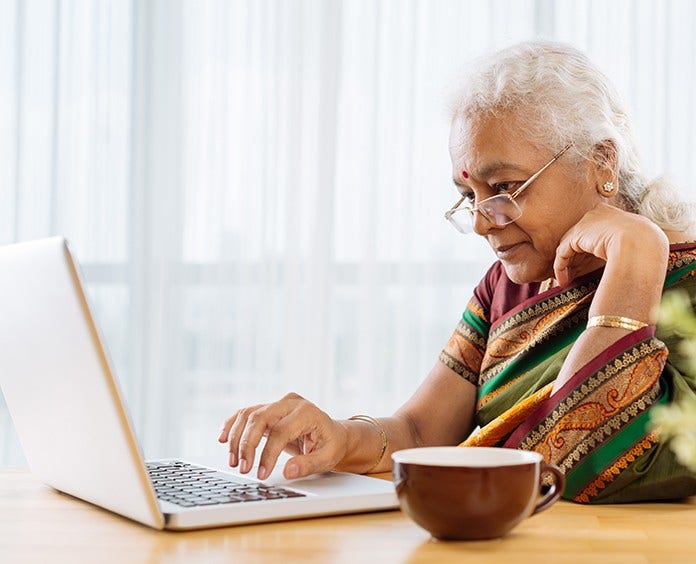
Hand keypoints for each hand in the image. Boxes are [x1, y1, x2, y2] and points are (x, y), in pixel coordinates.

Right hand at [218, 392, 348, 480]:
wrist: (332, 433)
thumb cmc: (331, 445)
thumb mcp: (328, 458)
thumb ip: (308, 464)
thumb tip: (288, 471)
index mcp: (307, 412)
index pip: (281, 431)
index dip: (267, 454)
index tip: (260, 474)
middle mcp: (290, 403)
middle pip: (259, 417)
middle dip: (247, 444)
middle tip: (242, 468)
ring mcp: (278, 403)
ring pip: (249, 414)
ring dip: (236, 437)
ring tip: (233, 461)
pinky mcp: (268, 409)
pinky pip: (246, 413)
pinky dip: (232, 425)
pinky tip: (222, 439)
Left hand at [553, 203, 667, 286]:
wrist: (642, 244)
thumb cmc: (646, 247)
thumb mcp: (636, 243)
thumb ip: (624, 246)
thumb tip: (622, 258)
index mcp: (615, 214)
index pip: (596, 230)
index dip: (589, 248)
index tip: (588, 264)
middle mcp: (598, 214)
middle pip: (580, 237)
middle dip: (575, 257)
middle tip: (574, 273)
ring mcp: (586, 223)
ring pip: (569, 245)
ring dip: (566, 265)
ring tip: (566, 280)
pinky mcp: (577, 235)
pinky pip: (563, 253)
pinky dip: (561, 267)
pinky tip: (564, 280)